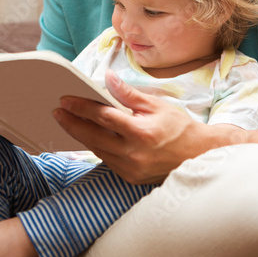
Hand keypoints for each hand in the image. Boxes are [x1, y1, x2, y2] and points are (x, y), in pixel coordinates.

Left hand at [52, 71, 219, 183]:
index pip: (103, 117)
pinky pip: (106, 160)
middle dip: (72, 123)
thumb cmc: (180, 128)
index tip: (65, 99)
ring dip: (80, 136)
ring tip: (67, 121)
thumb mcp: (157, 106)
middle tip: (57, 111)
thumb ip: (129, 94)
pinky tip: (86, 136)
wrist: (200, 157)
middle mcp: (134, 154)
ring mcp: (131, 169)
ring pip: (97, 150)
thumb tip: (107, 78)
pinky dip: (95, 147)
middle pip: (93, 136)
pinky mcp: (130, 177)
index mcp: (142, 133)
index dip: (81, 107)